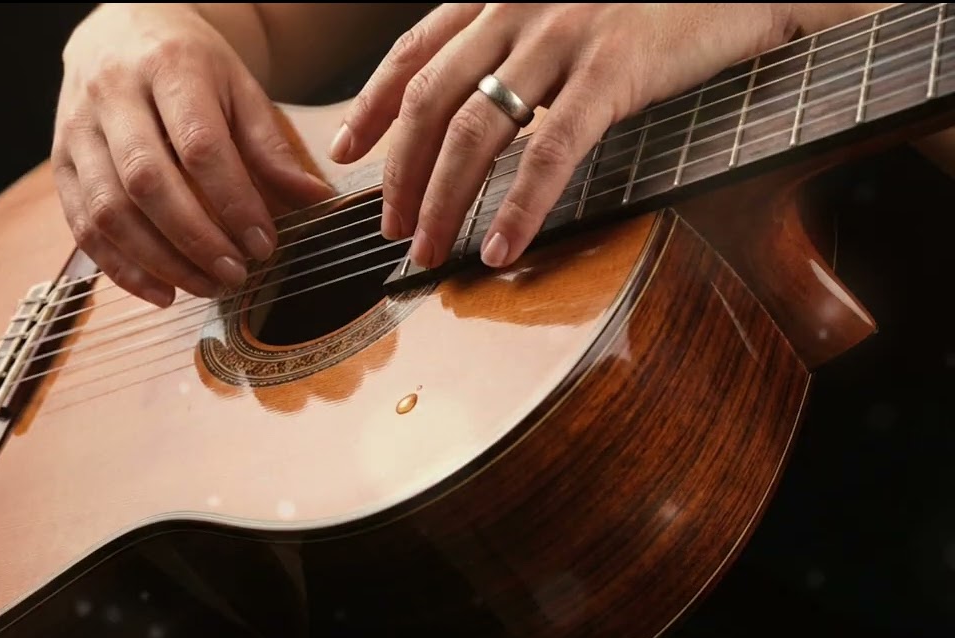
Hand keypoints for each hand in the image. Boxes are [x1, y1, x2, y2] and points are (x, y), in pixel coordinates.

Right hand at [52, 3, 333, 306]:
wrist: (123, 26)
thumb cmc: (189, 63)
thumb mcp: (239, 87)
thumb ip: (269, 146)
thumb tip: (314, 200)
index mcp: (168, 67)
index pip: (199, 146)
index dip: (233, 202)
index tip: (264, 244)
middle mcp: (112, 94)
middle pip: (147, 182)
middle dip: (195, 240)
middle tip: (235, 276)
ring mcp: (77, 128)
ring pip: (108, 210)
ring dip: (159, 262)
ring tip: (205, 287)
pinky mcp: (59, 161)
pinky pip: (82, 225)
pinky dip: (121, 268)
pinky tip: (161, 291)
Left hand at [329, 3, 796, 268]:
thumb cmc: (656, 1)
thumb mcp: (567, 6)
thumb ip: (514, 44)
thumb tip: (475, 104)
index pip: (413, 51)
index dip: (371, 104)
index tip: (346, 150)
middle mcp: (518, 5)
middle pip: (428, 99)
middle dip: (398, 172)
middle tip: (389, 225)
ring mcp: (562, 34)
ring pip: (473, 129)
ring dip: (441, 199)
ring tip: (426, 248)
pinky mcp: (613, 68)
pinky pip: (550, 150)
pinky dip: (520, 207)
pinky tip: (502, 247)